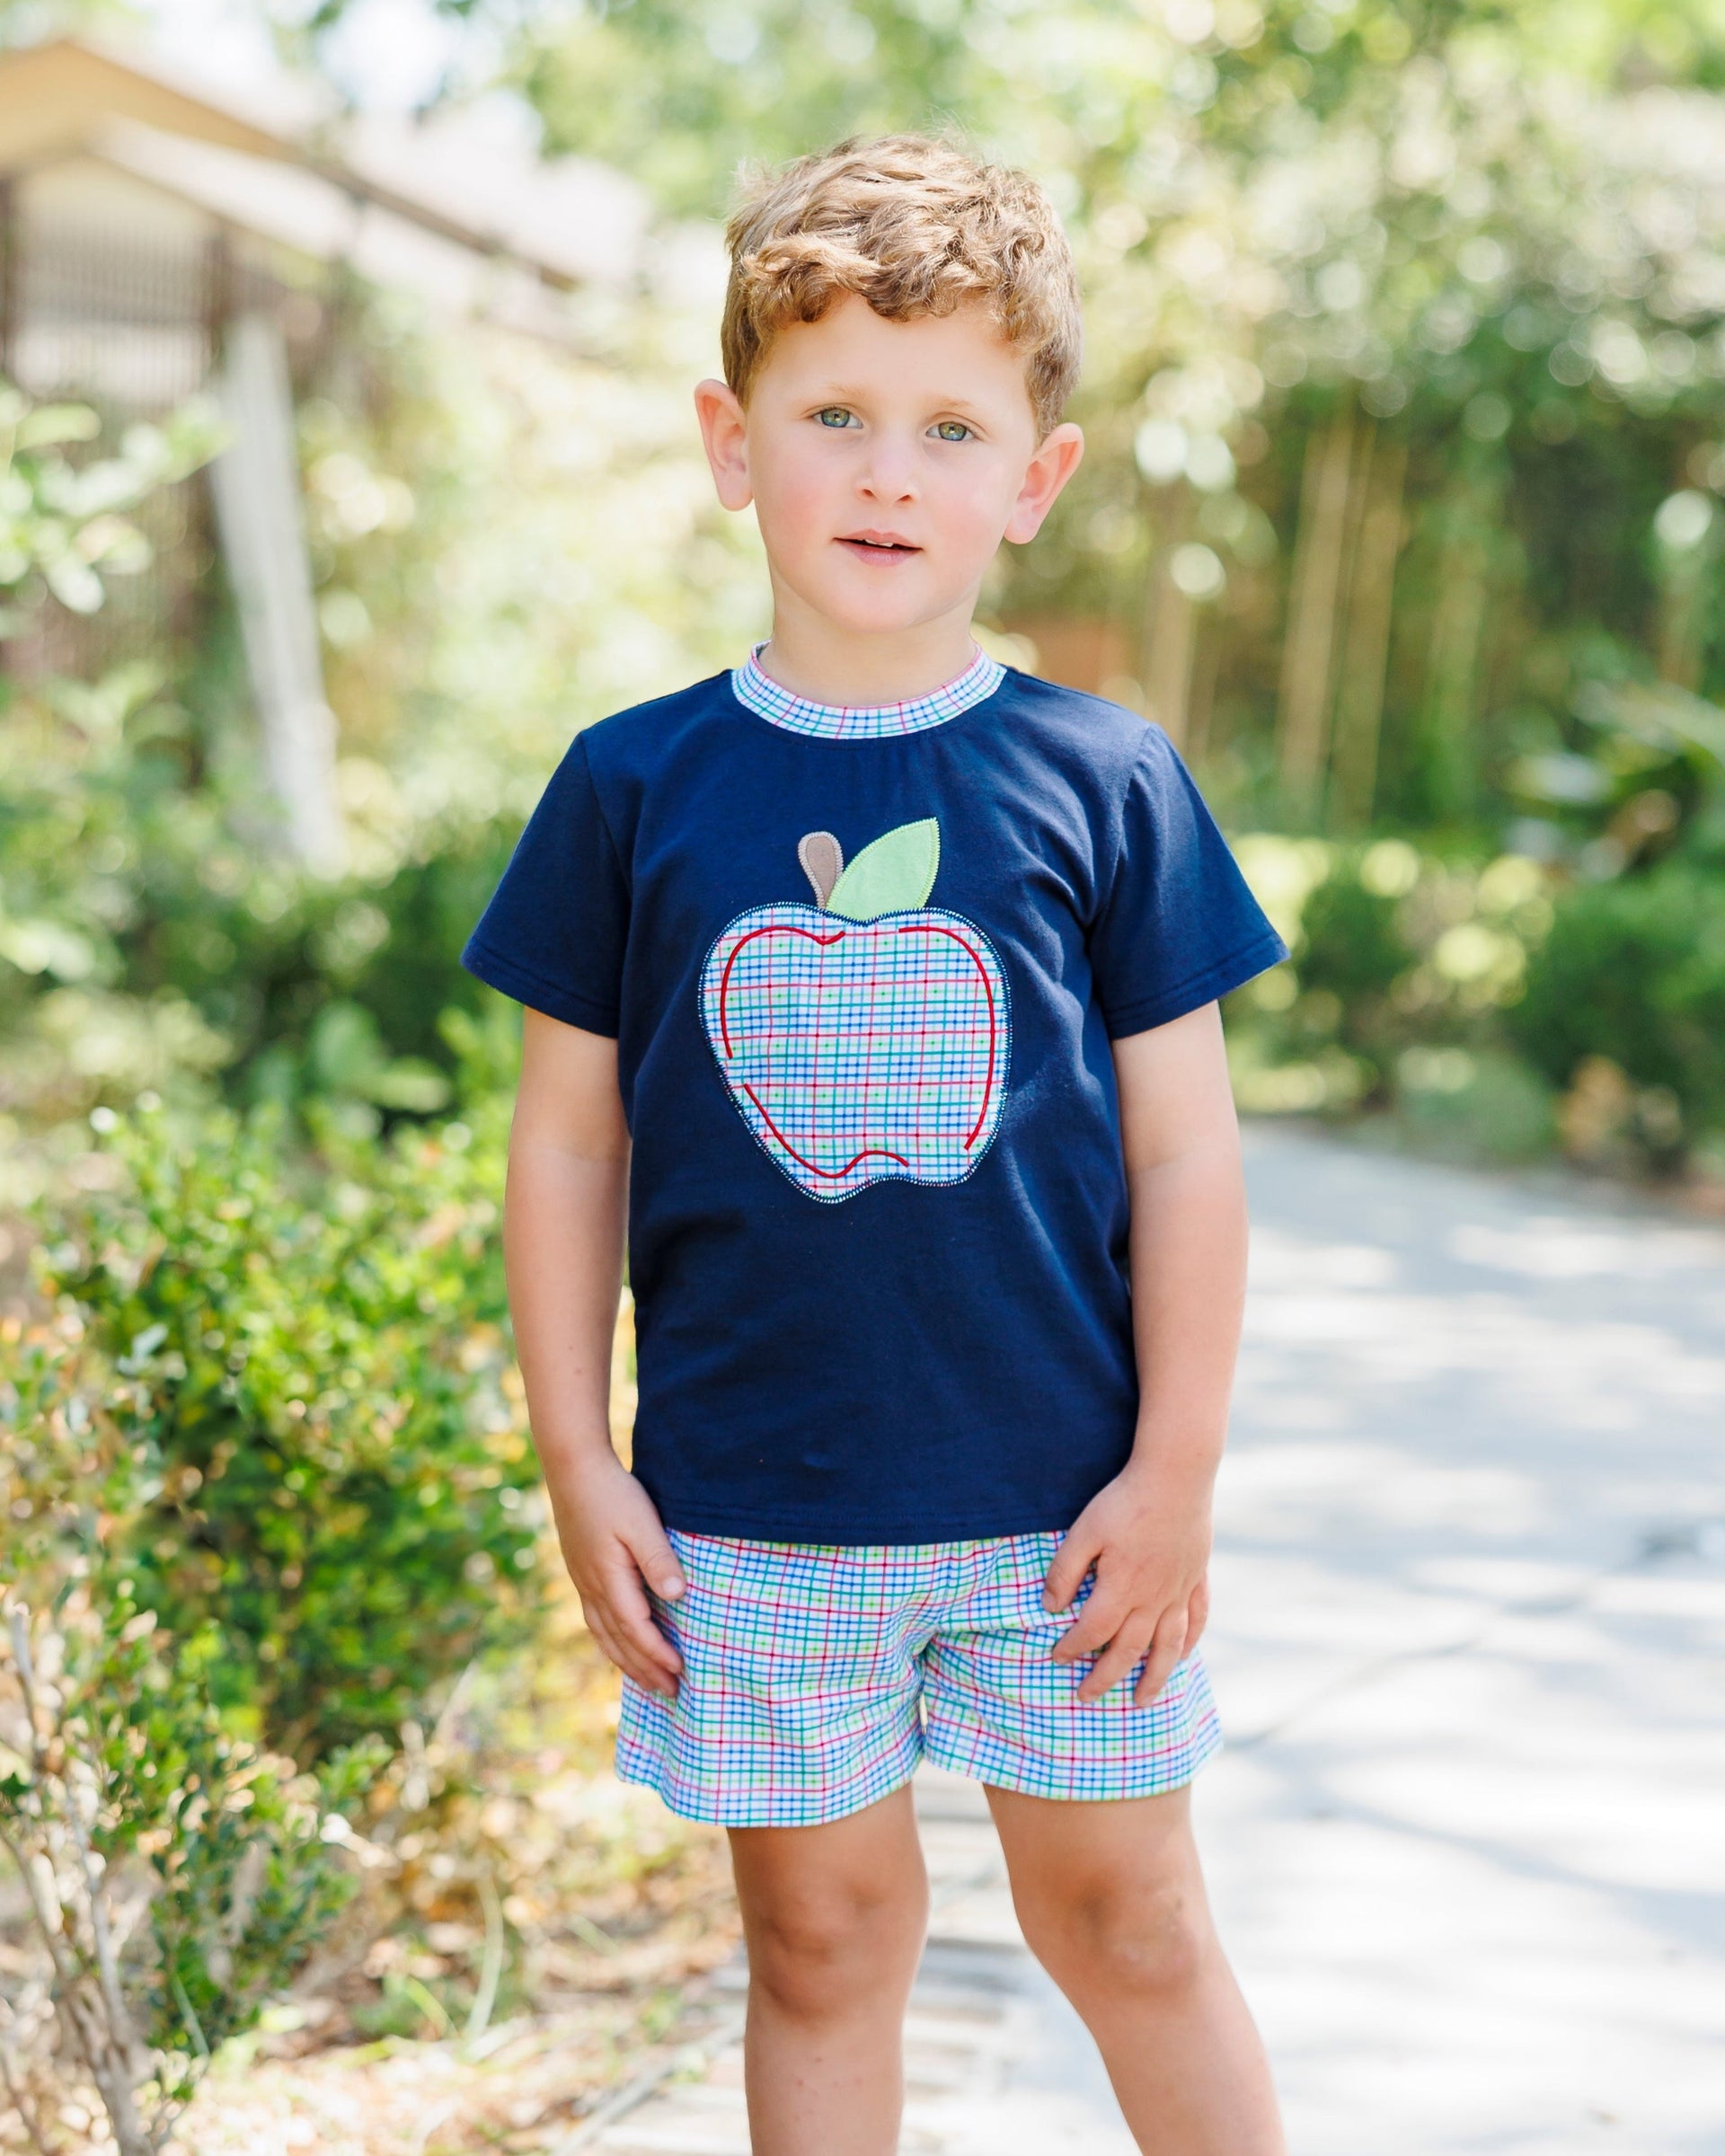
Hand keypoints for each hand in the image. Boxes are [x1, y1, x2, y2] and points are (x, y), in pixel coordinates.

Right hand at [543, 1448, 687, 1697]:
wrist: (574, 1468)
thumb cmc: (613, 1493)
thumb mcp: (642, 1522)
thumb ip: (658, 1559)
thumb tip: (678, 1597)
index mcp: (609, 1579)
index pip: (637, 1629)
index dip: (658, 1654)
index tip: (681, 1673)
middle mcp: (592, 1588)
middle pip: (619, 1641)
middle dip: (645, 1670)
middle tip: (670, 1693)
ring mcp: (583, 1582)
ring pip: (604, 1634)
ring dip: (626, 1661)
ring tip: (647, 1681)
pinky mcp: (581, 1572)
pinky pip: (595, 1620)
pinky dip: (610, 1641)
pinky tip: (619, 1645)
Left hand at [1042, 1459, 1212, 1705]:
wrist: (1176, 1476)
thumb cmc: (1124, 1501)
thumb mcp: (1083, 1531)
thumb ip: (1065, 1571)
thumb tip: (1050, 1608)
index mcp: (1121, 1589)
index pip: (1092, 1632)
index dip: (1072, 1649)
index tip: (1056, 1658)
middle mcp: (1153, 1599)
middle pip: (1128, 1650)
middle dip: (1105, 1678)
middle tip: (1087, 1698)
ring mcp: (1178, 1590)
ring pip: (1167, 1647)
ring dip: (1154, 1678)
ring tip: (1142, 1701)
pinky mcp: (1197, 1577)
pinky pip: (1197, 1619)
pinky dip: (1189, 1643)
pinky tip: (1181, 1657)